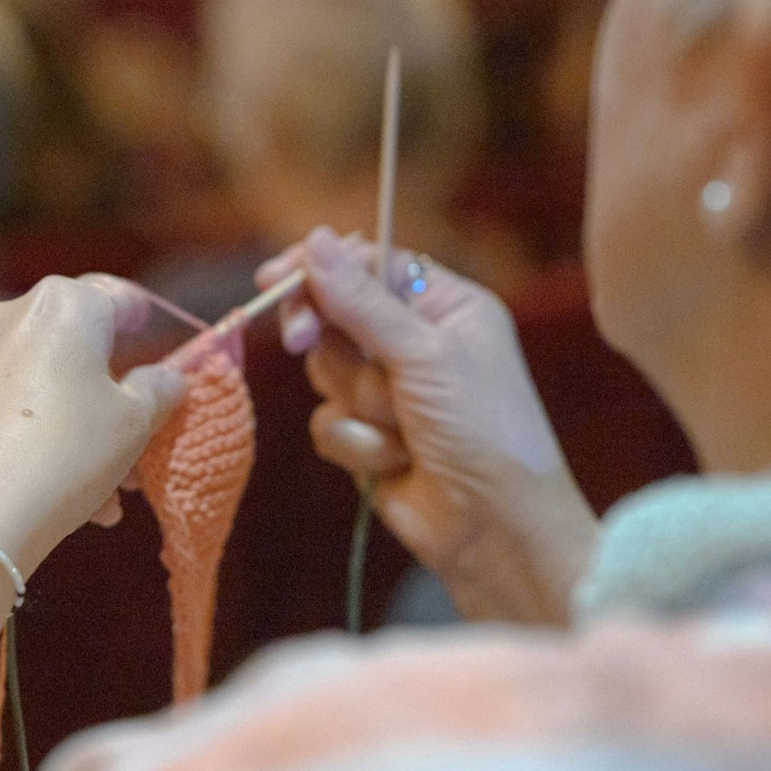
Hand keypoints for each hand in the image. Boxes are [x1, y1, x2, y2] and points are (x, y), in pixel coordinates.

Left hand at [0, 275, 184, 578]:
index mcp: (62, 303)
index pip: (120, 297)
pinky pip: (8, 410)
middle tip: (140, 445)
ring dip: (79, 428)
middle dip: (113, 397)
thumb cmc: (65, 455)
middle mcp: (8, 315)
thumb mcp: (134, 423)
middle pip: (77, 347)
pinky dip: (38, 439)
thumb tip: (167, 377)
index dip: (149, 326)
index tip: (163, 359)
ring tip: (108, 491)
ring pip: (43, 385)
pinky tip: (63, 496)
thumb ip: (159, 390)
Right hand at [263, 228, 597, 623]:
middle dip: (328, 340)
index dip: (320, 270)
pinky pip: (327, 421)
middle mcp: (416, 342)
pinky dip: (358, 443)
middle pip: (334, 316)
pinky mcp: (367, 436)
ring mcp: (389, 391)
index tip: (274, 280)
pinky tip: (397, 461)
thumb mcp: (425, 356)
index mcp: (446, 306)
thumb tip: (315, 239)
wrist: (496, 530)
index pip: (368, 264)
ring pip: (327, 373)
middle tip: (300, 342)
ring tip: (403, 429)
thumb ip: (362, 301)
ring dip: (360, 404)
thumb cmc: (484, 432)